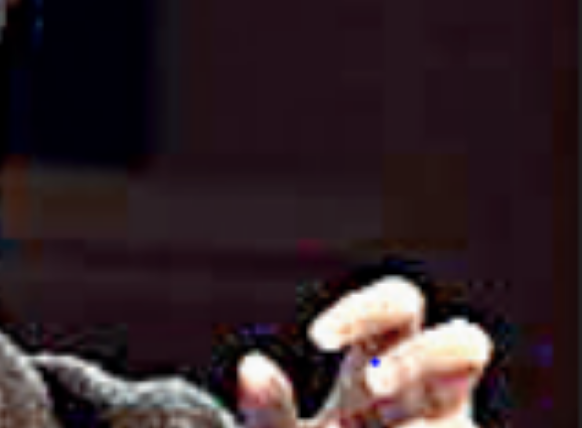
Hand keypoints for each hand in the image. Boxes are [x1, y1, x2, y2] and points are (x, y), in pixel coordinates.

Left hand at [237, 277, 491, 427]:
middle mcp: (431, 400)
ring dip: (433, 425)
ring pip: (466, 423)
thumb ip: (267, 410)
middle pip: (467, 342)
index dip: (367, 310)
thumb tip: (253, 363)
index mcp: (382, 367)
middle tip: (373, 383)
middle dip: (422, 357)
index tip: (316, 338)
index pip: (399, 305)